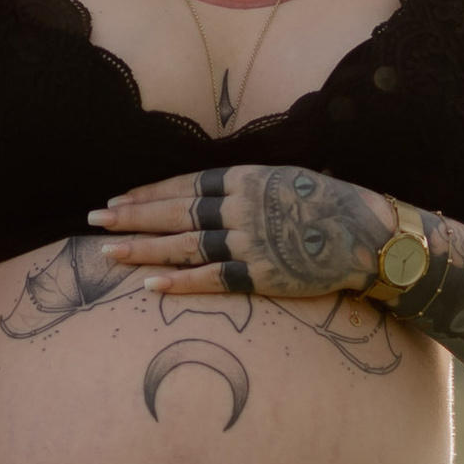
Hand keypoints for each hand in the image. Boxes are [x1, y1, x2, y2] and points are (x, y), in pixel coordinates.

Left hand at [90, 162, 392, 301]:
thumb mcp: (284, 179)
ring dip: (143, 248)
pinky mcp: (262, 275)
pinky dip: (179, 282)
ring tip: (107, 252)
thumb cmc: (328, 206)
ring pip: (185, 245)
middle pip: (175, 211)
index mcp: (247, 178)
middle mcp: (242, 207)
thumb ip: (246, 186)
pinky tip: (149, 285)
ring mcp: (250, 241)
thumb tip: (211, 191)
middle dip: (132, 216)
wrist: (368, 235)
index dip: (148, 192)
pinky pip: (212, 279)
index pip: (185, 184)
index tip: (118, 197)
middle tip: (95, 220)